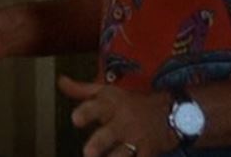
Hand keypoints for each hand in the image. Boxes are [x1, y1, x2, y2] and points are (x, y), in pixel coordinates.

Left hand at [58, 75, 178, 156]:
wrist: (170, 112)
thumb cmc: (130, 103)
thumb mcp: (107, 92)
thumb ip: (82, 90)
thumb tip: (60, 81)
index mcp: (111, 104)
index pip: (97, 106)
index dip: (86, 112)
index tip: (76, 119)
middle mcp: (122, 122)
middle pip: (108, 134)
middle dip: (98, 144)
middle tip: (88, 153)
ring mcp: (136, 139)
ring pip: (123, 154)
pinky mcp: (148, 153)